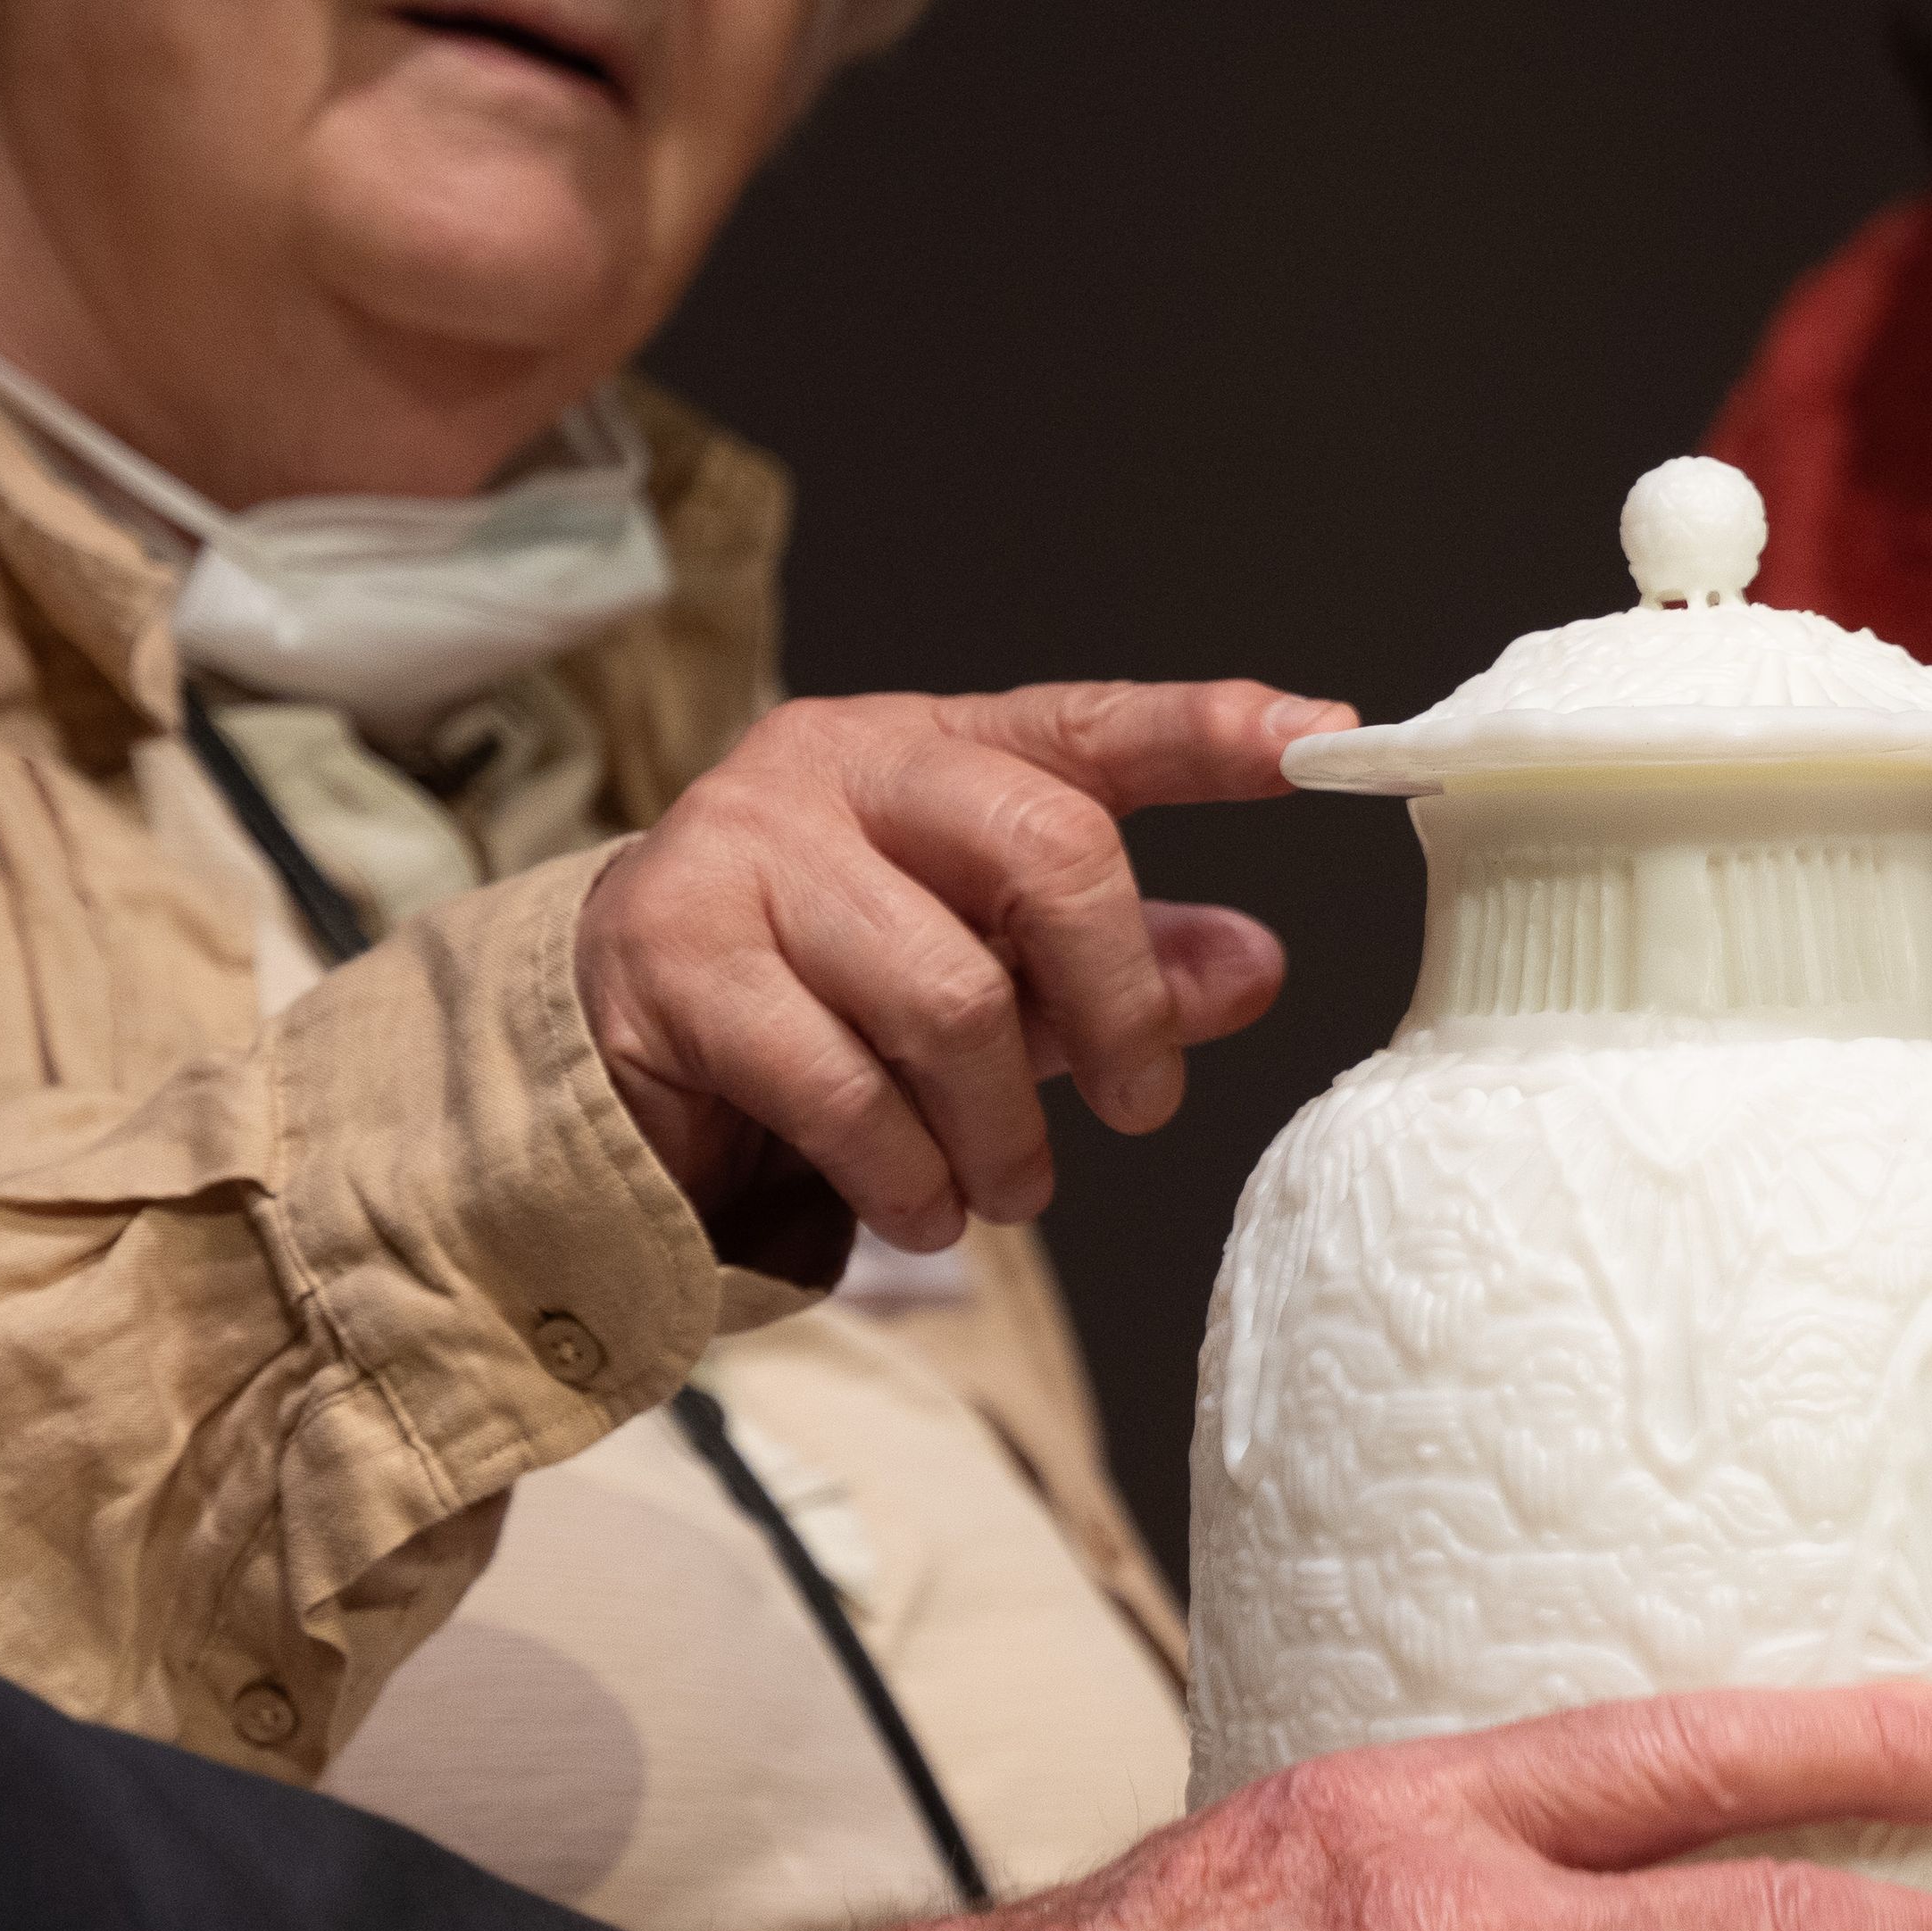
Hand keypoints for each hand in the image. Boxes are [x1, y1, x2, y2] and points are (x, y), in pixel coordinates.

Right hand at [582, 679, 1347, 1253]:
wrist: (604, 1044)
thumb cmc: (826, 994)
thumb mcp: (994, 972)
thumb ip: (1120, 967)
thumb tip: (1255, 969)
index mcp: (927, 748)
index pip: (1086, 727)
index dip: (1208, 731)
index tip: (1327, 739)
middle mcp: (831, 770)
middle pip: (1045, 852)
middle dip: (1121, 1005)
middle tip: (1144, 1108)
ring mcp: (740, 855)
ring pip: (950, 998)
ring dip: (1004, 1129)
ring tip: (1005, 1188)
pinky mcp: (672, 964)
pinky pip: (841, 1086)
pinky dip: (906, 1172)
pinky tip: (919, 1203)